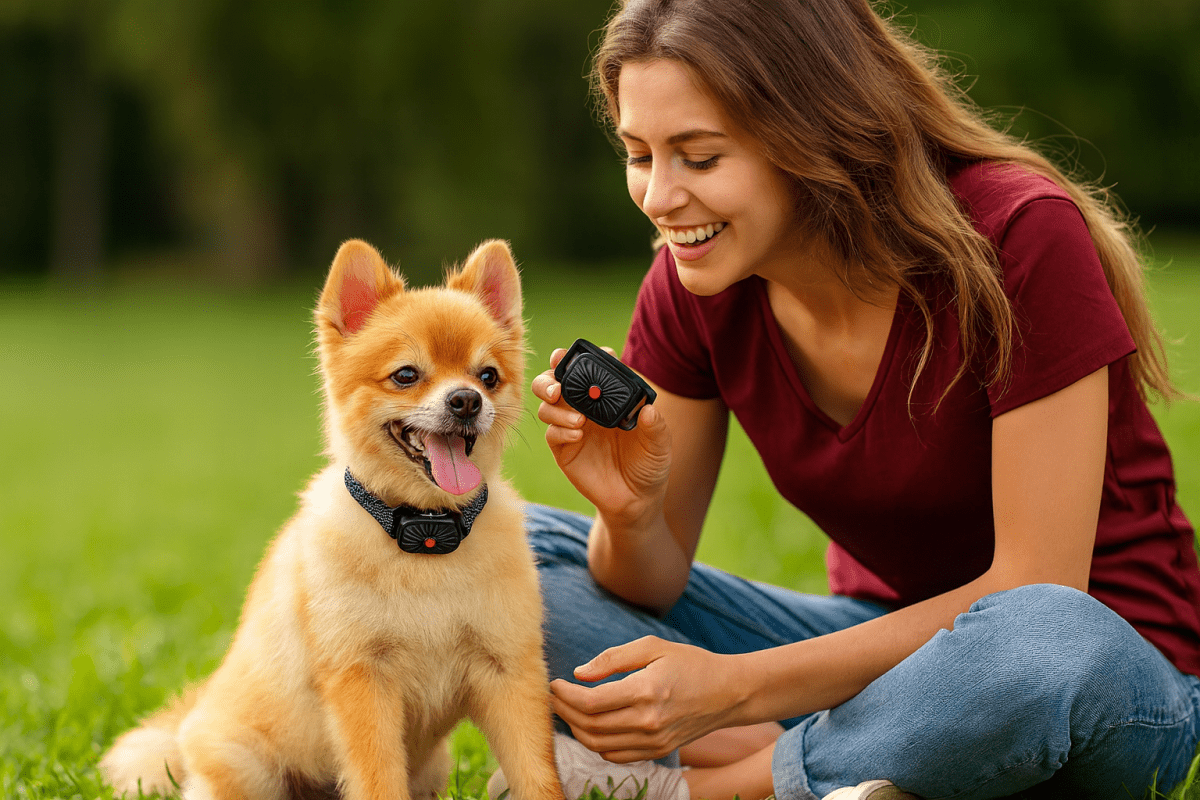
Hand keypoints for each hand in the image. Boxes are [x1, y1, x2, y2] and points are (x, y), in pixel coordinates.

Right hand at [533, 348, 670, 523]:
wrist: (636, 501)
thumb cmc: (648, 466)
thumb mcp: (659, 446)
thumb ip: (656, 428)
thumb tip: (649, 410)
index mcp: (607, 398)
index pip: (591, 369)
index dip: (587, 358)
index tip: (594, 356)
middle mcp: (586, 407)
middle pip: (556, 381)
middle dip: (551, 376)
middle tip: (558, 386)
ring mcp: (572, 427)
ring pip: (547, 405)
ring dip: (556, 407)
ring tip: (579, 421)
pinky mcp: (563, 450)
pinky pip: (551, 433)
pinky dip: (560, 429)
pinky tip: (577, 435)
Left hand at [549, 636, 741, 762]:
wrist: (729, 692)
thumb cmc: (691, 663)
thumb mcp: (653, 647)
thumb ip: (613, 659)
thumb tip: (580, 674)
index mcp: (646, 691)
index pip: (591, 702)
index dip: (565, 695)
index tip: (555, 683)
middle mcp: (648, 722)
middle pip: (590, 726)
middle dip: (564, 712)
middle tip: (555, 697)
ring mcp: (653, 741)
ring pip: (599, 746)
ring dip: (576, 729)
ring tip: (567, 710)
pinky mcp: (658, 751)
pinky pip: (615, 756)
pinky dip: (596, 744)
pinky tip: (590, 726)